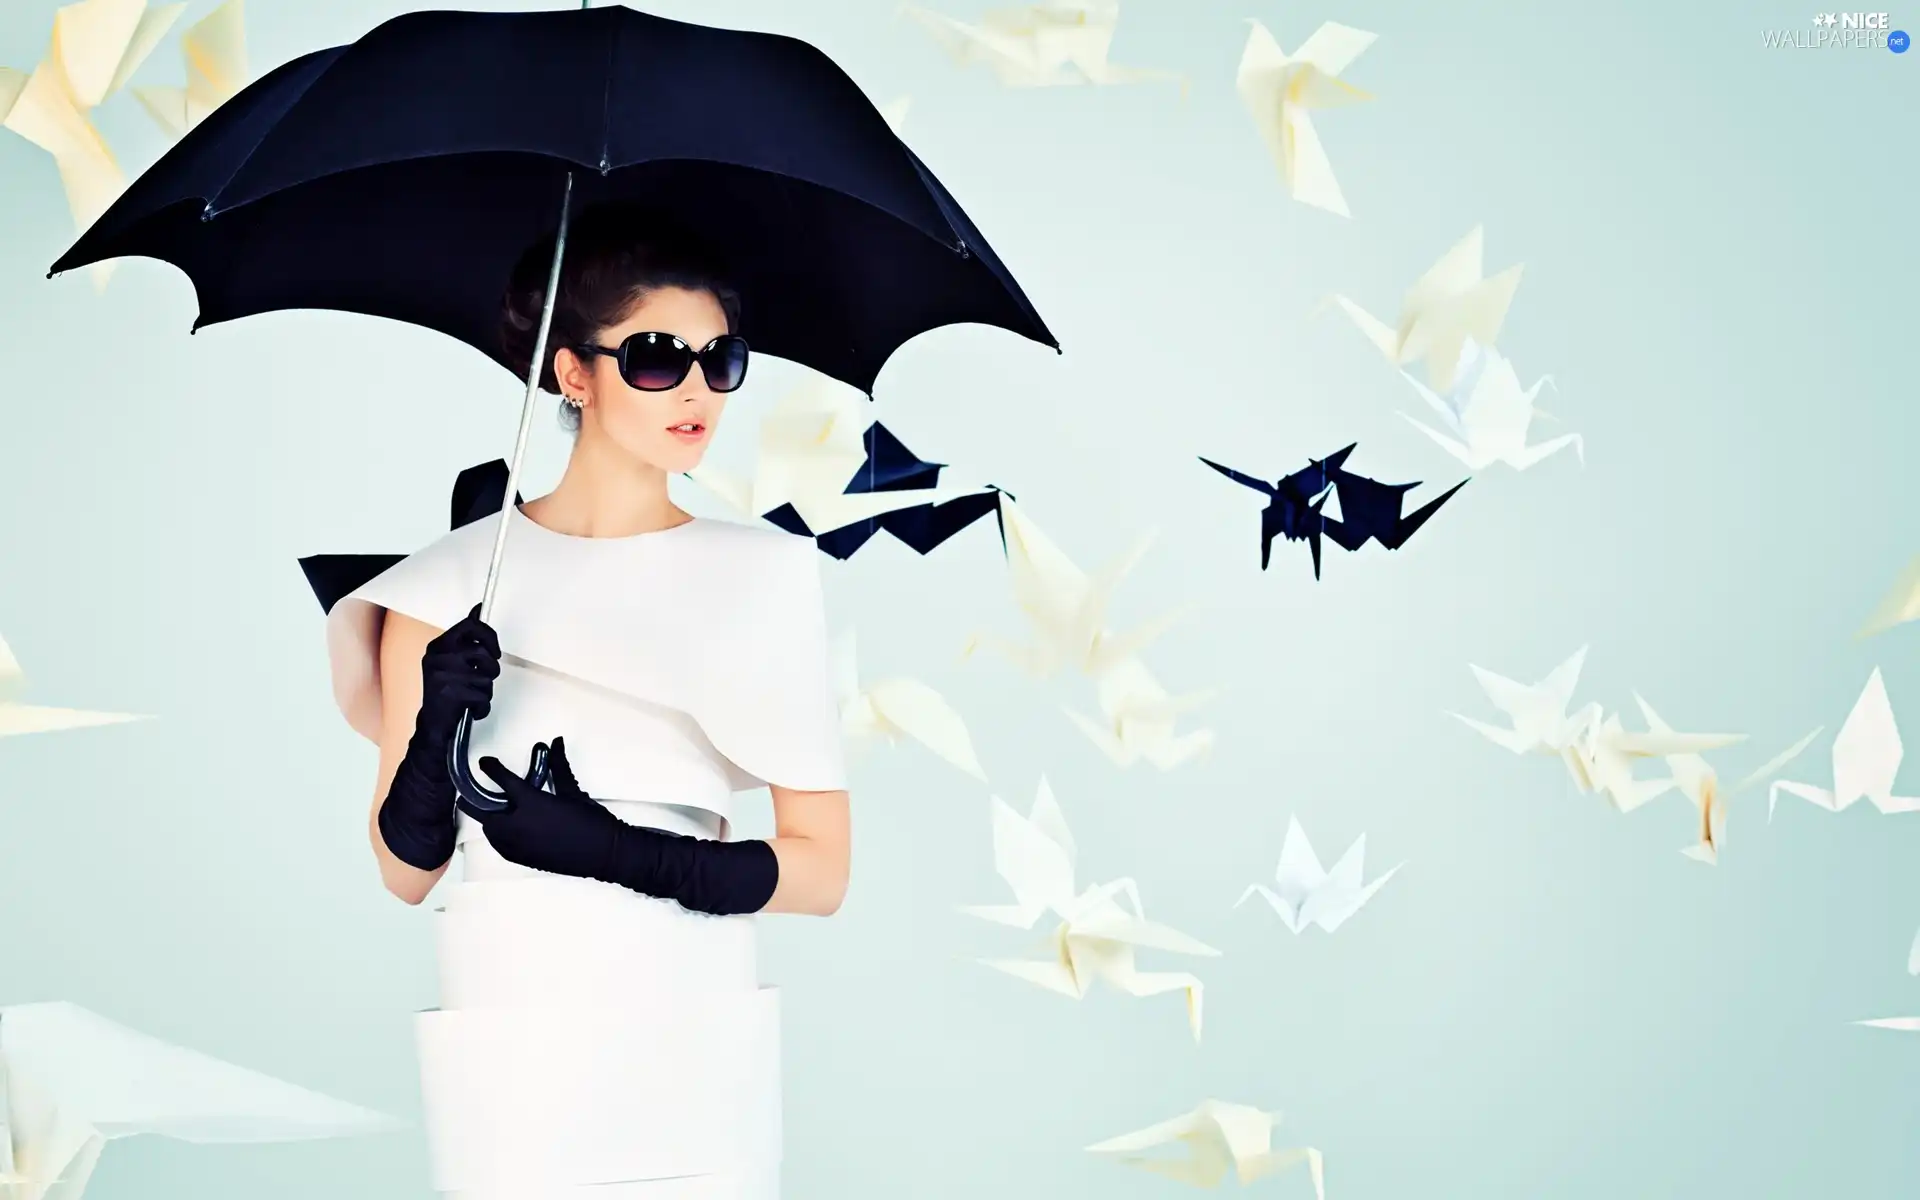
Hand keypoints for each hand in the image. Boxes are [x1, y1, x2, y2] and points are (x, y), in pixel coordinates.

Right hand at [415, 603, 500, 746]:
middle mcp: (439, 658)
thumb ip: (465, 637)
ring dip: (487, 688)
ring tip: (474, 693)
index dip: (489, 635)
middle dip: (491, 668)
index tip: (494, 649)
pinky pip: (484, 695)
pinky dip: (483, 704)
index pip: (470, 626)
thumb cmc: (445, 690)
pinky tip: (471, 706)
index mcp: (438, 646)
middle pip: (483, 652)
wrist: (432, 723)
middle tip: (485, 676)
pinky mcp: (452, 693)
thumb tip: (478, 609)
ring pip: (487, 675)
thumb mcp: (450, 659)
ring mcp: (444, 675)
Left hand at [469, 738, 621, 879]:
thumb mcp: (573, 792)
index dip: (492, 769)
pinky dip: (498, 836)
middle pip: (484, 811)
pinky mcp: (522, 859)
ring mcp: (518, 845)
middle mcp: (518, 825)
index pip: (504, 782)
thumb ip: (559, 767)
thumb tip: (555, 743)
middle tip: (469, 795)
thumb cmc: (591, 821)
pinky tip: (507, 830)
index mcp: (532, 803)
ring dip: (489, 820)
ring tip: (493, 812)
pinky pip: (500, 845)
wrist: (603, 854)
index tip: (485, 763)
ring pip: (490, 831)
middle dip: (473, 802)